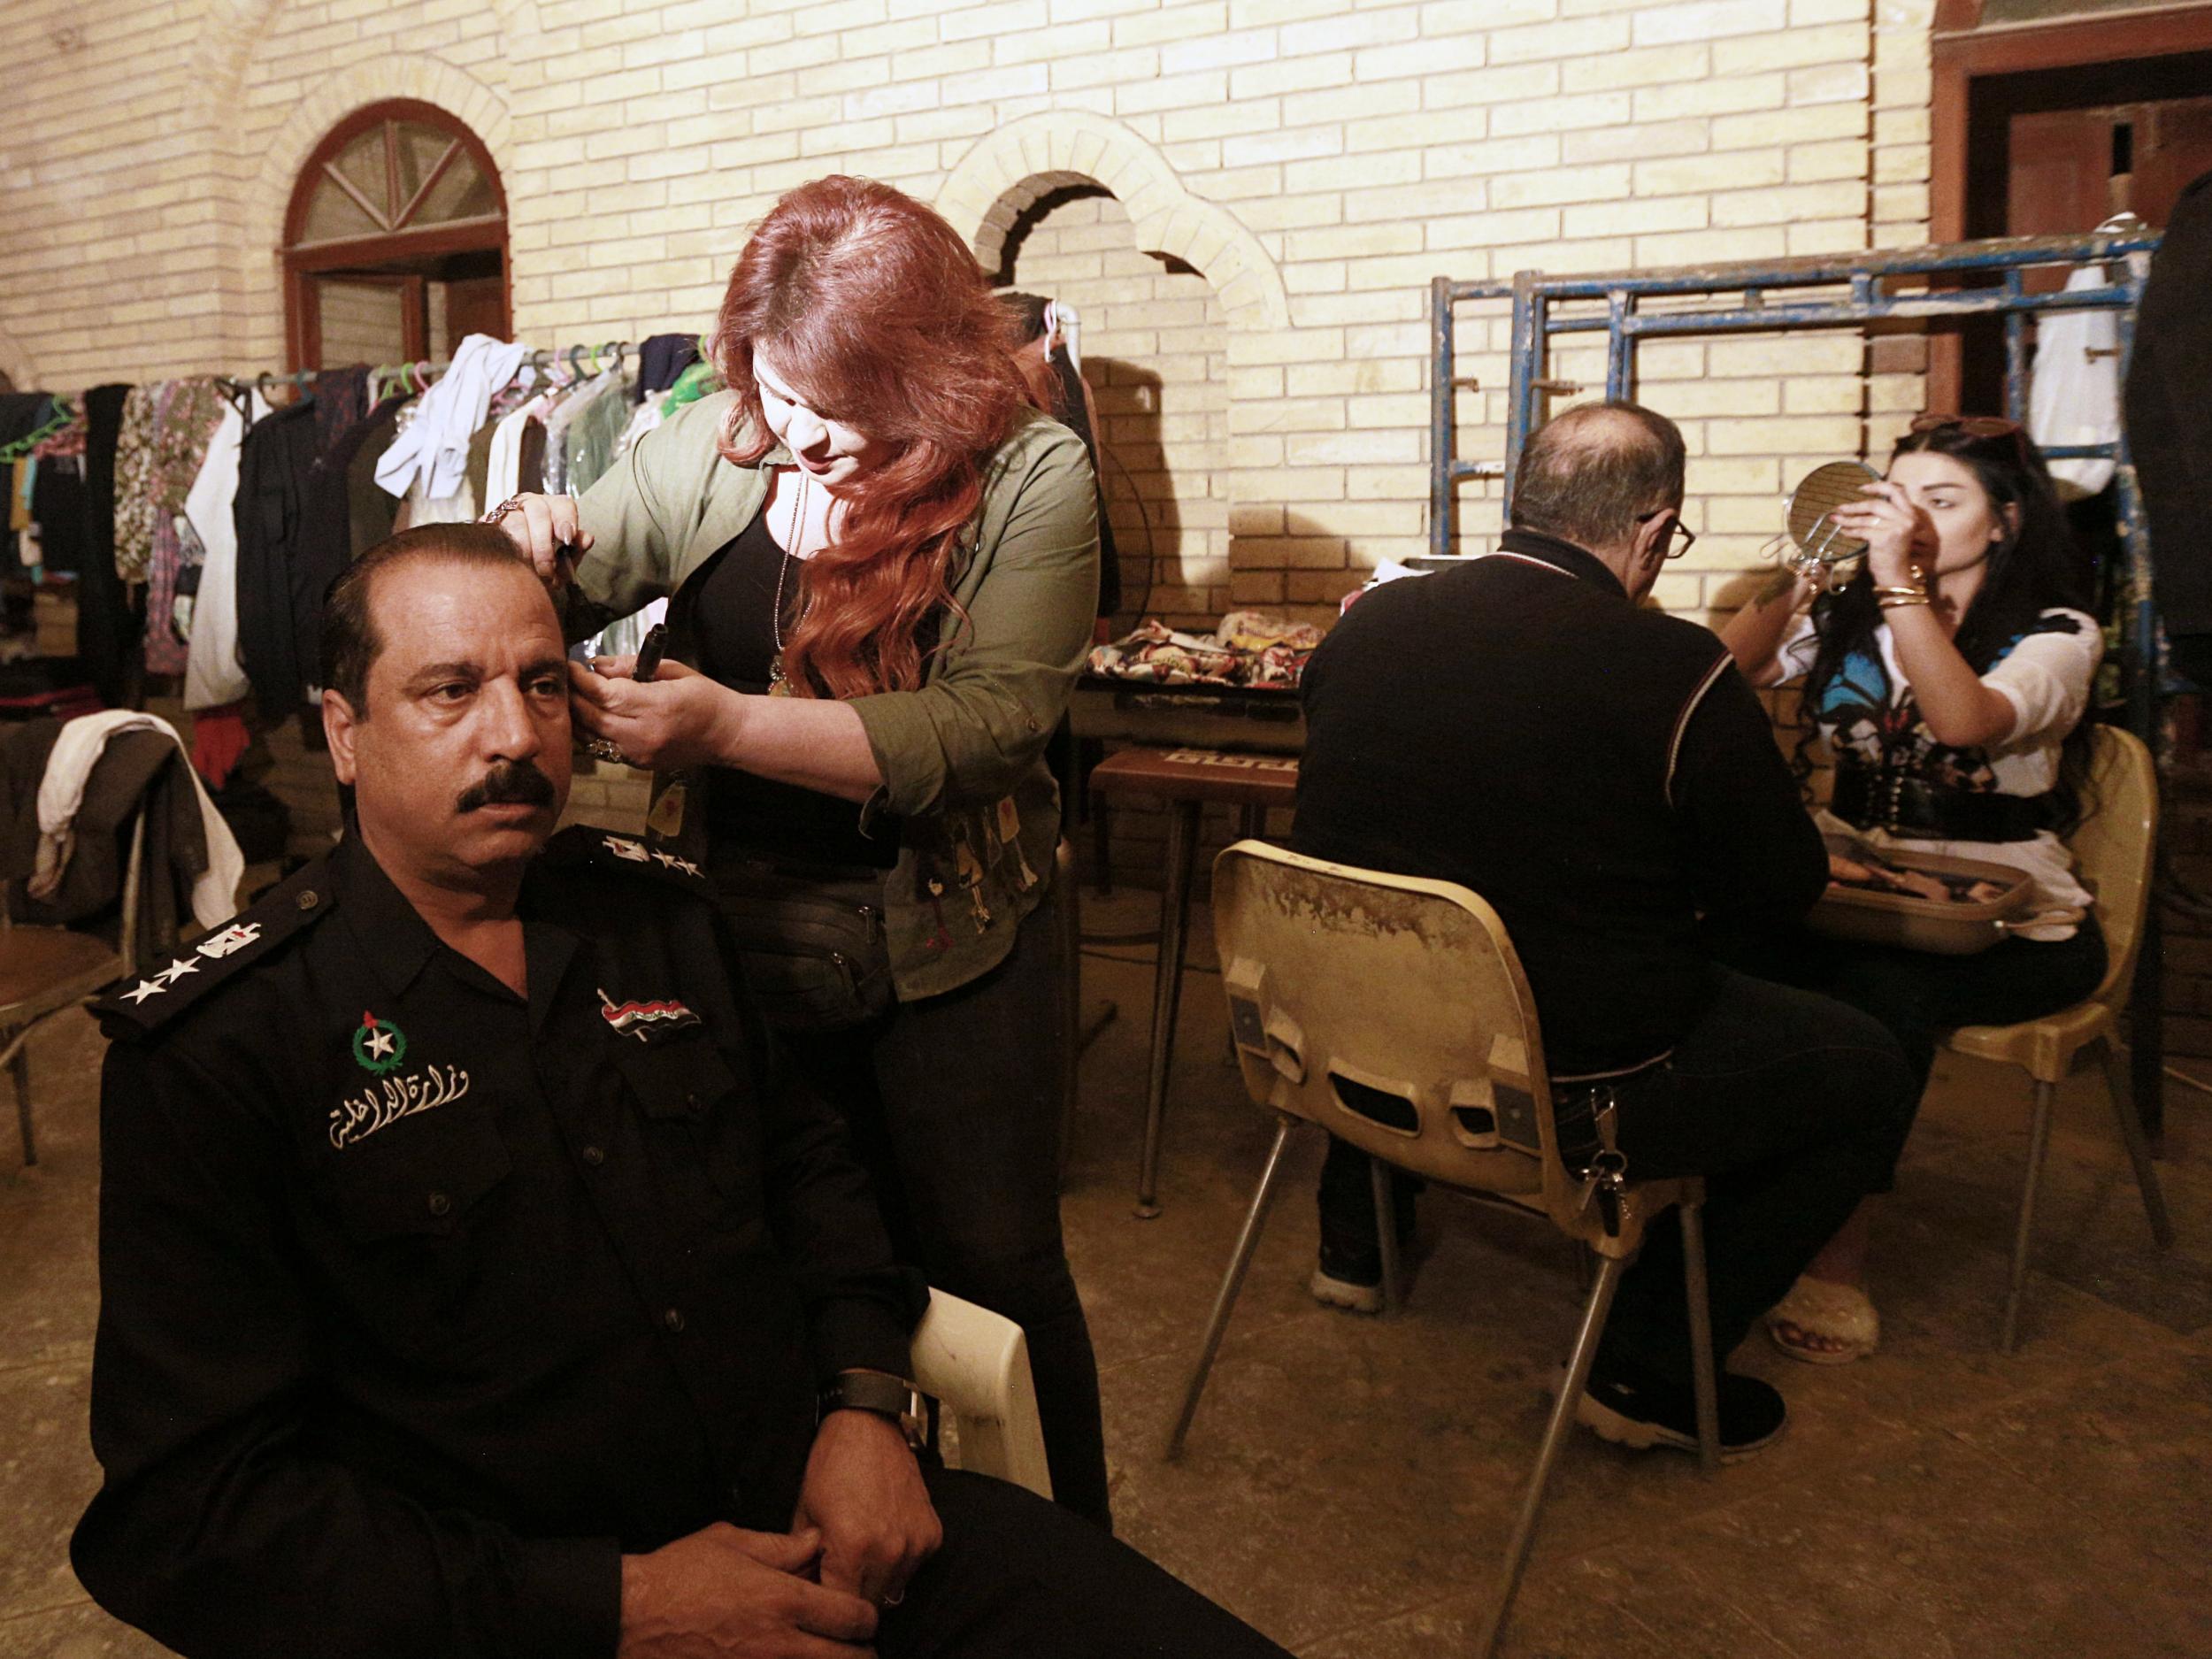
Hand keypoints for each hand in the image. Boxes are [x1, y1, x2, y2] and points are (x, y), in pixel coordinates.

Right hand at [486, 491, 593, 592]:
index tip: (567, 539)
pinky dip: (506, 552)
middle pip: (537, 510)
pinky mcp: (486, 524)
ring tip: (530, 573)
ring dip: (524, 550)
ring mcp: (506, 512)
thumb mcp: (564, 560)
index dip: (566, 519)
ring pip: (514, 522)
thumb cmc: (545, 565)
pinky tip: (513, 567)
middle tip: (546, 570)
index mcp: (552, 508)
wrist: (514, 575)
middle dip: (543, 543)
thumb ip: (576, 550)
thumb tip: (587, 539)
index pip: (563, 504)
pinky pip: (494, 534)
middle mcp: (529, 505)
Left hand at [569, 658, 736, 771]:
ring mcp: (639, 753)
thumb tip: (598, 665)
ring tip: (574, 697)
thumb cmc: (705, 698)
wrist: (727, 734)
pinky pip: (602, 747)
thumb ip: (632, 667)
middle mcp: (644, 734)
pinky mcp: (638, 763)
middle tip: (568, 679)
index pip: (605, 694)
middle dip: (574, 695)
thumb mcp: (674, 671)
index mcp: (657, 706)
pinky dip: (591, 732)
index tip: (571, 666)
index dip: (582, 680)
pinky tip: (591, 717)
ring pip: (591, 736)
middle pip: (591, 716)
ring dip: (577, 716)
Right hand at [617, 1522, 876, 1657]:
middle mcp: (781, 1643)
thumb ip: (782, 1546)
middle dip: (860, 1652)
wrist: (627, 1619)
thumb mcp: (730, 1543)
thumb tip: (816, 1543)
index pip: (855, 1618)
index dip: (866, 1618)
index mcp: (784, 1600)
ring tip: (825, 1655)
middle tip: (854, 1645)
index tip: (861, 1617)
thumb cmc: (675, 1576)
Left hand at [791, 1408, 941, 1607]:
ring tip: (860, 1554)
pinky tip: (882, 1537)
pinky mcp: (932, 1534)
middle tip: (839, 1575)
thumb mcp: (804, 1514)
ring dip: (876, 1582)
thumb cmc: (832, 1464)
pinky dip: (897, 1562)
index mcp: (853, 1548)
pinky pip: (912, 1567)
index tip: (823, 1599)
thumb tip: (806, 1592)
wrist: (868, 1425)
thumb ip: (804, 1561)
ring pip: (893, 1590)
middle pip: (870, 1606)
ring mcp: (915, 1542)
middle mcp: (889, 1550)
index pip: (842, 1609)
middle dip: (852, 1596)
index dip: (828, 1606)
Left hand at [1824, 480, 1932, 588]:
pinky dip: (1850, 531)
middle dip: (1855, 506)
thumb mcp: (1894, 530)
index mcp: (1911, 514)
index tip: (1862, 488)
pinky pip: (1862, 530)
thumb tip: (1860, 505)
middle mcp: (1906, 519)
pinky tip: (1843, 532)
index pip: (1897, 491)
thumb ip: (1885, 516)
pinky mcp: (1883, 538)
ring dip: (1848, 519)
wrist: (1895, 575)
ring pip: (1866, 518)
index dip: (1879, 486)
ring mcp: (1895, 528)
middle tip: (1840, 508)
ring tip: (1835, 519)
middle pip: (1877, 504)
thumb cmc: (1893, 553)